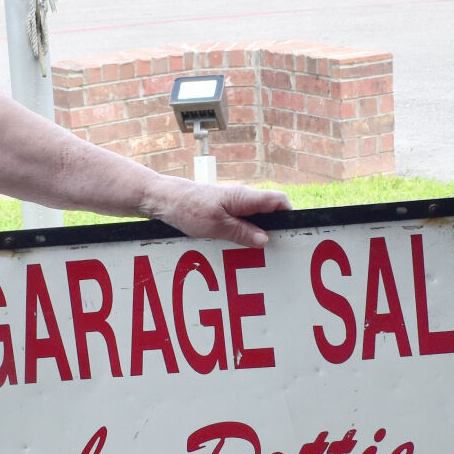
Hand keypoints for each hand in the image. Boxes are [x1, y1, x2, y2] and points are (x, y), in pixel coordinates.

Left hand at [149, 180, 291, 247]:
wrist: (162, 199)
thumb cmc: (187, 208)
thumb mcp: (215, 225)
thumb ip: (241, 232)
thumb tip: (265, 240)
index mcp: (244, 197)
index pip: (279, 200)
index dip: (290, 215)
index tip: (290, 234)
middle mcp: (241, 199)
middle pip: (269, 211)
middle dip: (274, 230)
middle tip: (275, 251)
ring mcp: (231, 204)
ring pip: (254, 218)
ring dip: (256, 234)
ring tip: (257, 255)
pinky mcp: (221, 211)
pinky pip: (239, 222)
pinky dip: (242, 234)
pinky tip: (237, 249)